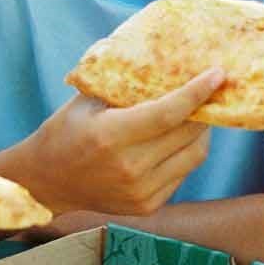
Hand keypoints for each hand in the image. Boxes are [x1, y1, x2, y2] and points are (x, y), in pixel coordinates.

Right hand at [18, 69, 223, 216]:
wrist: (45, 183)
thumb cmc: (64, 132)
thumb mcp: (85, 101)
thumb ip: (120, 83)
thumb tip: (160, 58)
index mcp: (112, 136)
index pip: (168, 113)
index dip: (197, 93)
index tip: (218, 74)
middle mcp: (130, 168)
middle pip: (187, 134)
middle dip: (205, 109)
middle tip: (212, 89)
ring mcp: (140, 191)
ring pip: (193, 156)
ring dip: (201, 132)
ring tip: (198, 114)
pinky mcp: (146, 206)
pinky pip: (182, 173)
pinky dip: (186, 153)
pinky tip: (177, 139)